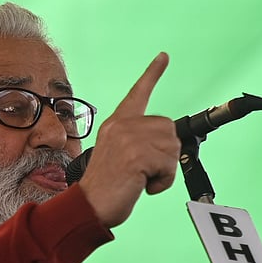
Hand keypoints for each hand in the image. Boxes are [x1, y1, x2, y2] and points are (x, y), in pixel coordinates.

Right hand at [77, 53, 179, 227]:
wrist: (88, 206)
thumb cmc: (105, 188)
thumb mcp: (119, 156)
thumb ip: (137, 142)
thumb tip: (166, 143)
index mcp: (116, 123)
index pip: (138, 93)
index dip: (152, 74)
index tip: (163, 57)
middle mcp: (122, 125)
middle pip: (169, 129)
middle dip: (166, 154)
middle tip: (144, 171)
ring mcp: (129, 138)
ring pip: (172, 148)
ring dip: (164, 170)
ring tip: (141, 179)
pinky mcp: (137, 154)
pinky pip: (169, 165)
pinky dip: (163, 181)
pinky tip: (143, 186)